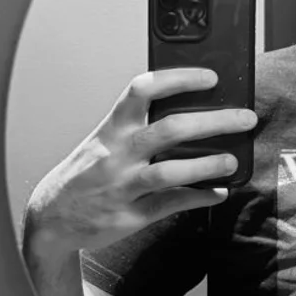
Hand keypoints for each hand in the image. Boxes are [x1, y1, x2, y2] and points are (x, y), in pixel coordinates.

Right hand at [22, 68, 256, 262]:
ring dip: (207, 165)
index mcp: (111, 129)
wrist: (51, 217)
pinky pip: (170, 205)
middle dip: (213, 122)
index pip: (143, 90)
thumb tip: (190, 113)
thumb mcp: (103, 142)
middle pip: (169, 129)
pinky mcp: (130, 216)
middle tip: (244, 118)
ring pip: (169, 171)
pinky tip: (218, 192)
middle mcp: (117, 154)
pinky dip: (198, 197)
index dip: (179, 79)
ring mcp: (123, 187)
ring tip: (232, 161)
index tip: (210, 78)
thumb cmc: (86, 173)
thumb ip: (138, 128)